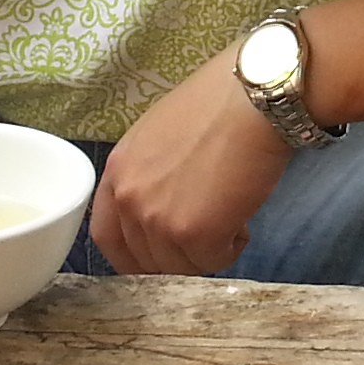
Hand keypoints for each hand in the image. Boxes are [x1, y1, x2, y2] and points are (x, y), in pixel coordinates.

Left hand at [91, 47, 293, 274]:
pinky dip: (231, 249)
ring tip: (232, 216)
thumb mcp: (160, 133)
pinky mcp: (194, 234)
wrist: (255, 98)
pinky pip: (211, 262)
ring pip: (180, 266)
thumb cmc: (220, 103)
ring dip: (207, 251)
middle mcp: (129, 199)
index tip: (159, 254)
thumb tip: (165, 202)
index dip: (134, 253)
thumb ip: (148, 173)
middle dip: (178, 253)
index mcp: (117, 171)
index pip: (107, 236)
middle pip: (144, 258)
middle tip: (208, 231)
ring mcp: (158, 220)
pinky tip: (243, 221)